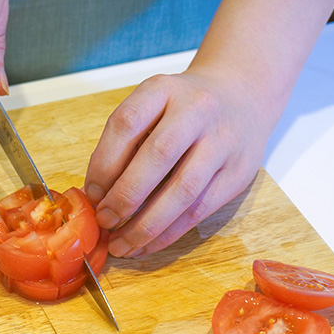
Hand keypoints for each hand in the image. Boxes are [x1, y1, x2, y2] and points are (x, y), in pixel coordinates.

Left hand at [83, 0, 333, 257]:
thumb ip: (124, 142)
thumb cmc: (182, 108)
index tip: (91, 195)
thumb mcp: (150, 106)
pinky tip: (147, 245)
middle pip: (159, 156)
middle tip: (104, 222)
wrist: (242, 95)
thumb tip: (96, 196)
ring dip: (147, 225)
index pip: (127, 124)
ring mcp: (222, 142)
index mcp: (163, 89)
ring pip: (183, 190)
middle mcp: (197, 110)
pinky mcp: (238, 173)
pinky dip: (169, 233)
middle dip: (125, 197)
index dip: (103, 164)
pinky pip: (200, 210)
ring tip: (122, 245)